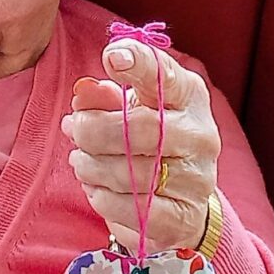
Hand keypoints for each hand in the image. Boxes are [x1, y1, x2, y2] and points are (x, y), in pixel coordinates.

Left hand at [60, 39, 220, 252]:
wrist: (179, 200)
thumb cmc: (147, 144)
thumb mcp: (126, 110)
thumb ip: (102, 97)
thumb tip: (83, 92)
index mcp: (187, 97)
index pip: (166, 75)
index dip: (139, 63)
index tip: (112, 57)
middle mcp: (200, 135)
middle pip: (139, 129)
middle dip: (93, 130)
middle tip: (74, 130)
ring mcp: (196, 179)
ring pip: (130, 173)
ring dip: (91, 168)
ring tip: (82, 163)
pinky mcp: (183, 217)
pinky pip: (133, 209)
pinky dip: (103, 199)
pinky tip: (98, 189)